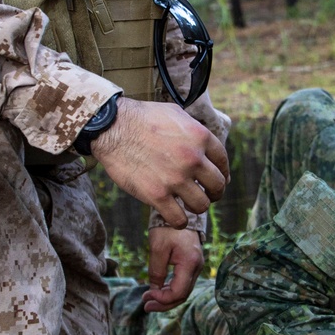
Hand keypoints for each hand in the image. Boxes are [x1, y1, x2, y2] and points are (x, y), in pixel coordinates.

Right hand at [91, 98, 228, 227]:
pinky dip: (179, 221)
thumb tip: (204, 143)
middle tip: (208, 196)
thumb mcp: (175, 113)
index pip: (222, 161)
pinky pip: (178, 219)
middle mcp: (193, 159)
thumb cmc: (141, 117)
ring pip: (201, 205)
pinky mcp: (157, 195)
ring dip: (197, 207)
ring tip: (188, 205)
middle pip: (217, 185)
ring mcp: (175, 178)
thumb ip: (193, 129)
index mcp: (200, 137)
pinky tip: (175, 216)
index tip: (219, 180)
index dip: (223, 174)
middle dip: (214, 193)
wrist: (112, 127)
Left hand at [144, 227, 203, 311]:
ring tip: (149, 300)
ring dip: (167, 298)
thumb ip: (156, 271)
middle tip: (146, 305)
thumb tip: (154, 290)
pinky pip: (183, 283)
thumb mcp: (157, 248)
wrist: (179, 210)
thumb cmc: (167, 227)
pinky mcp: (192, 264)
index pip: (178, 292)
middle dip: (163, 303)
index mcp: (190, 263)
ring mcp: (196, 266)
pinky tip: (158, 290)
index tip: (146, 297)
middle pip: (182, 295)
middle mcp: (197, 267)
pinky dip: (171, 289)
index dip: (162, 299)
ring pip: (183, 291)